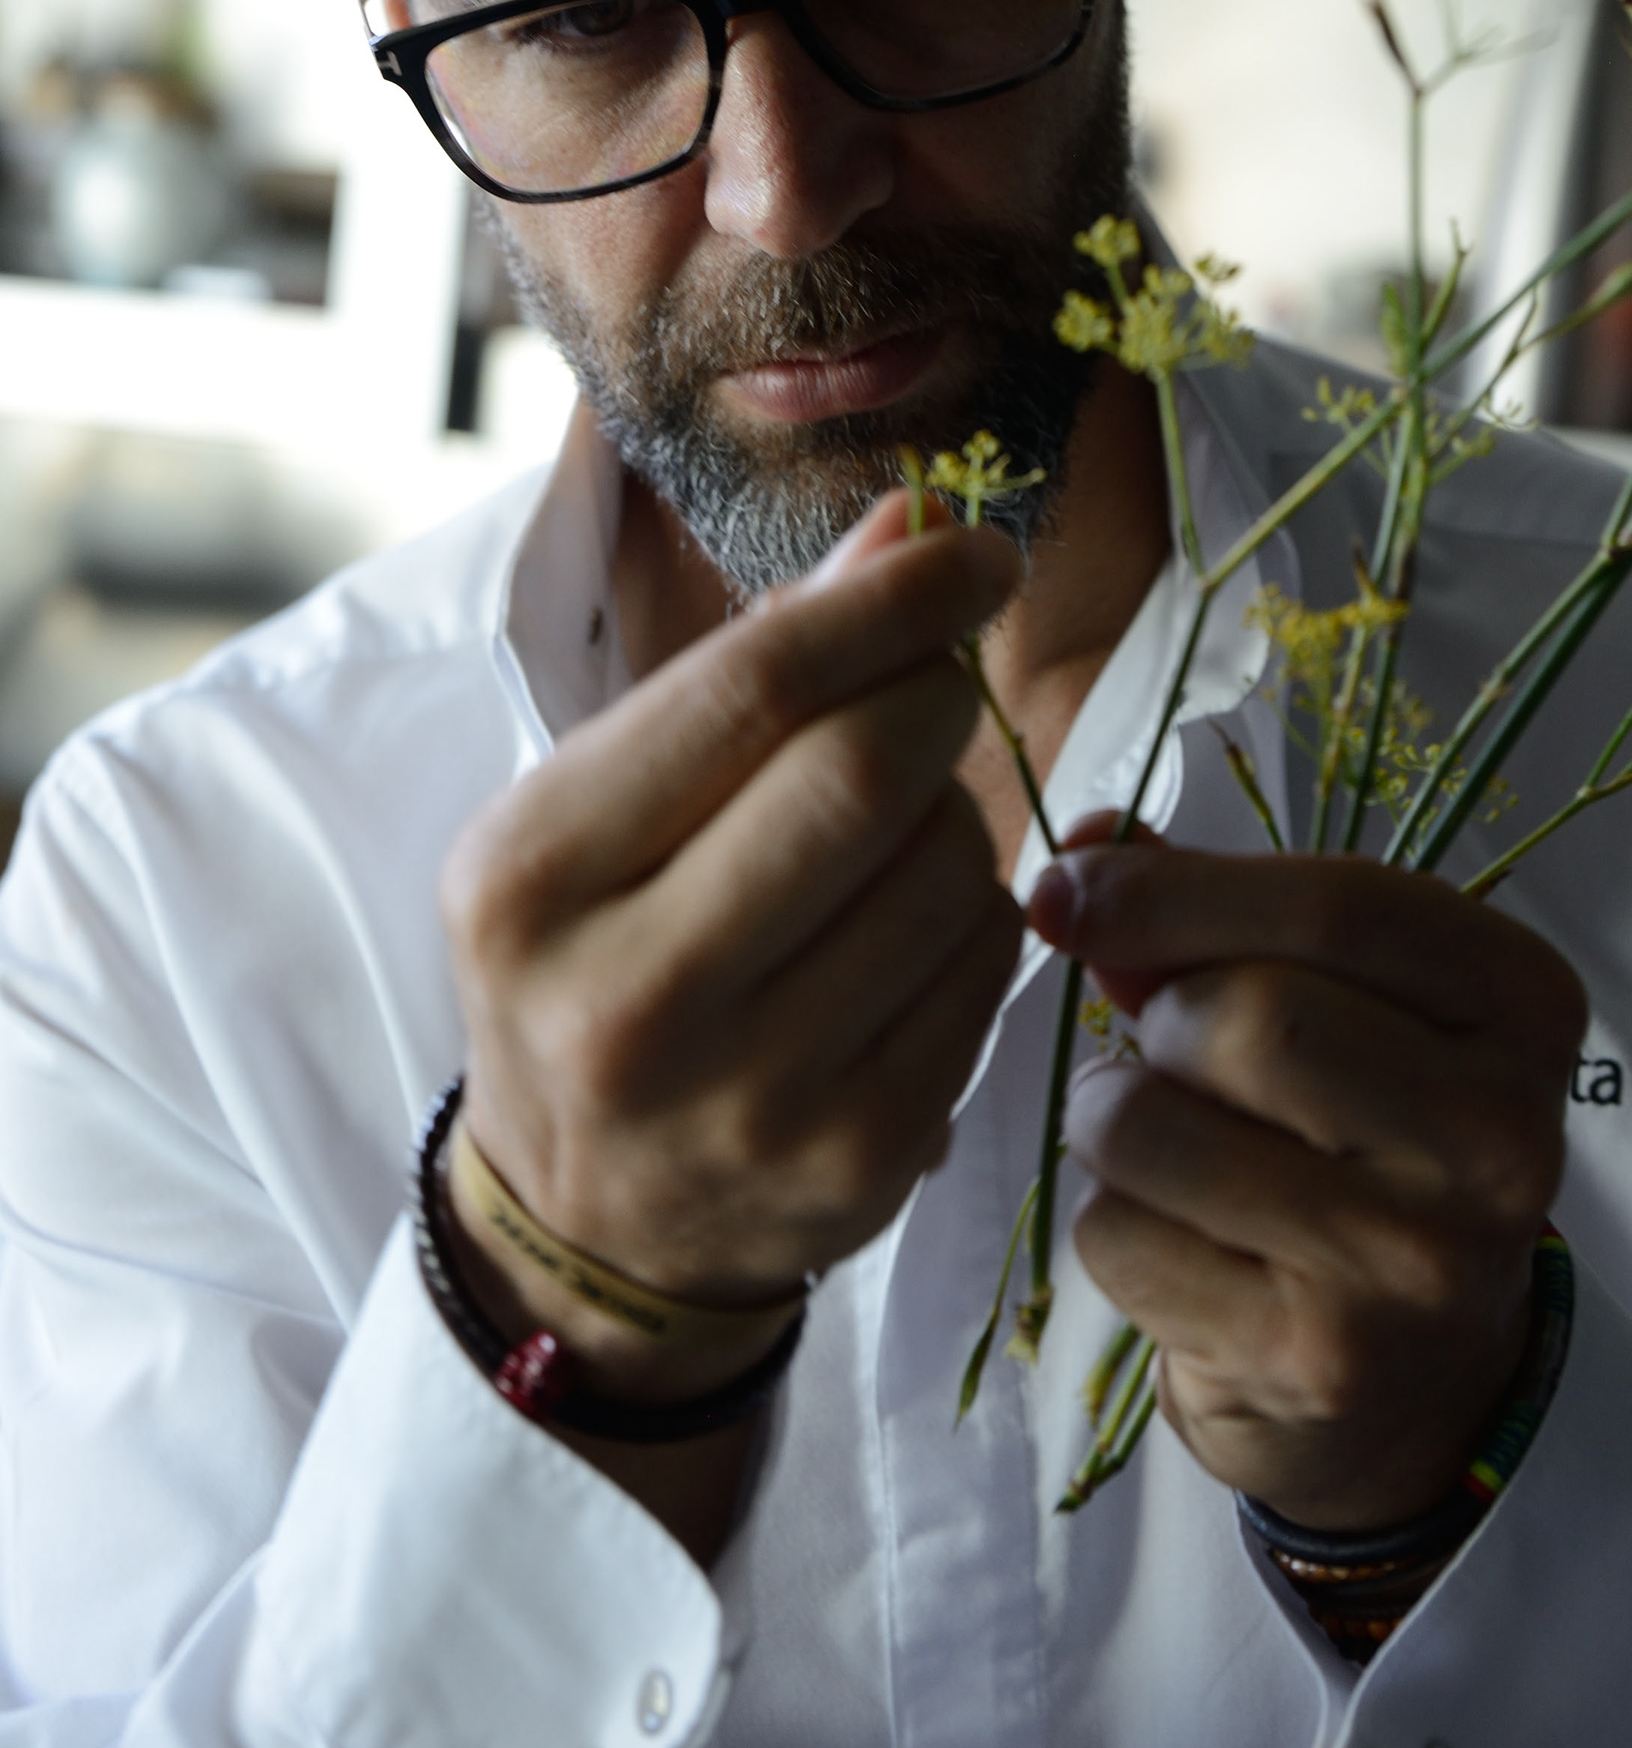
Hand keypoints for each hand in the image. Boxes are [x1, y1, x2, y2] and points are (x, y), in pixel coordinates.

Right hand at [439, 492, 1022, 1404]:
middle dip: (937, 691)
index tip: (975, 552)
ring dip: (956, 807)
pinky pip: (984, 968)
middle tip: (942, 678)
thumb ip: (753, 663)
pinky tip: (910, 927)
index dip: (890, 601)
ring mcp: (750, 1098)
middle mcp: (626, 999)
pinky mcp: (859, 1161)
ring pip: (945, 867)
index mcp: (532, 875)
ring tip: (896, 826)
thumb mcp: (609, 805)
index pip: (751, 688)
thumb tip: (910, 530)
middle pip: (862, 773)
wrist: (585, 1217)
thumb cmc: (596, 957)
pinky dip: (974, 910)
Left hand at [1027, 832, 1586, 1532]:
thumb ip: (1209, 910)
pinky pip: (1121, 1236)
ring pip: (1153, 1125)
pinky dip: (1114, 1223)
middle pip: (1248, 1019)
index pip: (1339, 907)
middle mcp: (1499, 1137)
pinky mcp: (1316, 1359)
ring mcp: (1412, 1263)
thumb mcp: (1330, 996)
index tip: (1069, 891)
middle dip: (1162, 1023)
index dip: (1174, 887)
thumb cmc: (1356, 1137)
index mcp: (1522, 1006)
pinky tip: (1184, 1243)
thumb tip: (1074, 865)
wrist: (1415, 1382)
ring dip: (1109, 1118)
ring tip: (1162, 1143)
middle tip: (1173, 1060)